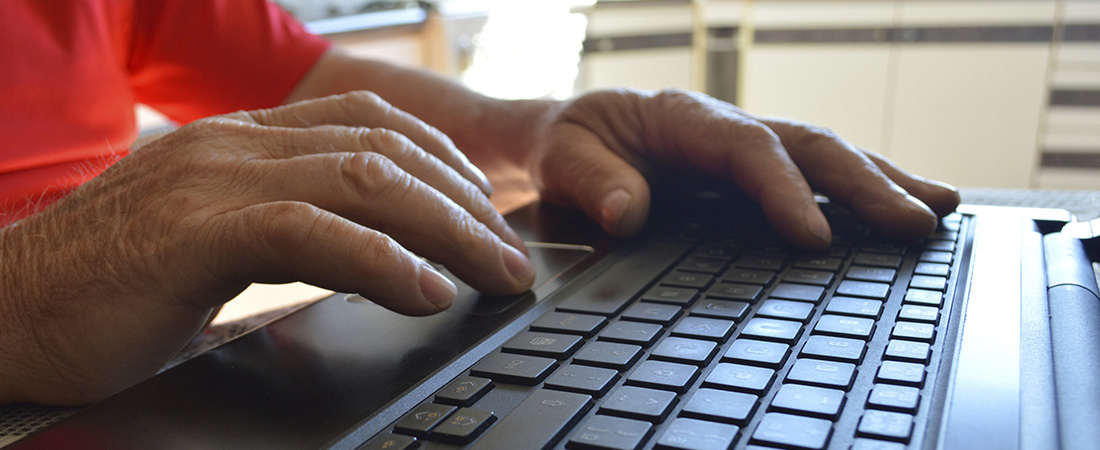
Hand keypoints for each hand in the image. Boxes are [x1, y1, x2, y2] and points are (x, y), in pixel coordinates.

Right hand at [0, 91, 533, 404]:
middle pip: (385, 152)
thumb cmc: (110, 285)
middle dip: (465, 203)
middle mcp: (237, 144)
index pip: (369, 128)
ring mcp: (215, 179)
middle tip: (513, 253)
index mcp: (244, 141)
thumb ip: (286, 228)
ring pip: (365, 182)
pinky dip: (383, 260)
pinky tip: (427, 292)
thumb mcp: (214, 240)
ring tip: (497, 271)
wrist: (3, 308)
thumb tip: (371, 257)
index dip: (443, 167)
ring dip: (448, 229)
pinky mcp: (195, 229)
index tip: (487, 213)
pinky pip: (310, 231)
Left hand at [531, 88, 959, 247]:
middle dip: (867, 184)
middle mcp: (727, 128)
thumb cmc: (569, 143)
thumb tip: (628, 212)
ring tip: (939, 210)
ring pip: (827, 156)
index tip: (815, 236)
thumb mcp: (562, 157)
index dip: (786, 190)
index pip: (749, 149)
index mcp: (684, 120)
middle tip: (918, 222)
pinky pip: (815, 175)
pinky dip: (861, 191)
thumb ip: (593, 180)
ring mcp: (747, 148)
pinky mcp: (753, 173)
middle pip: (809, 147)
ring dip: (884, 182)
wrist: (568, 134)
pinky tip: (898, 210)